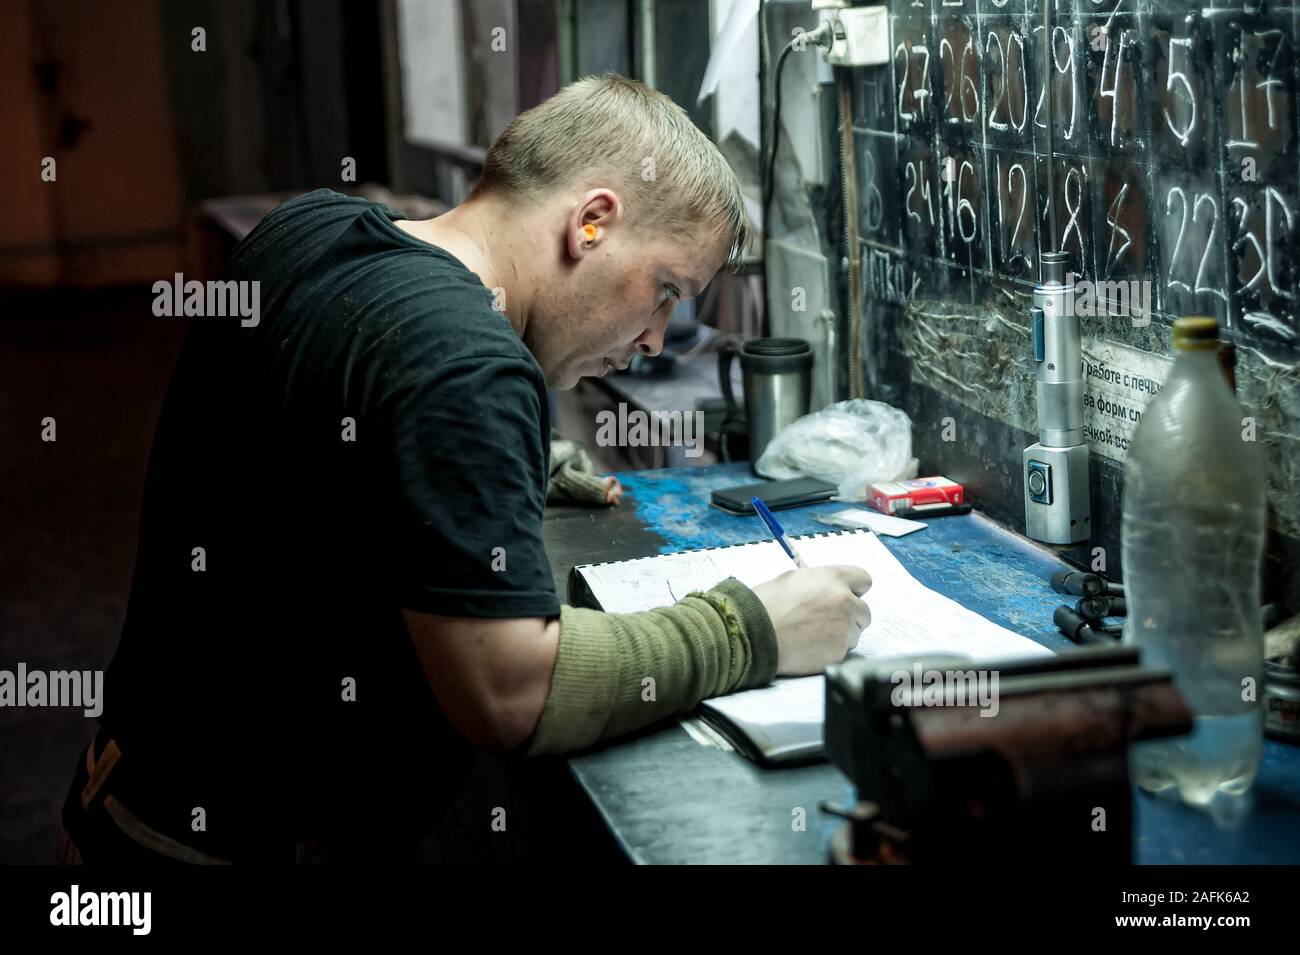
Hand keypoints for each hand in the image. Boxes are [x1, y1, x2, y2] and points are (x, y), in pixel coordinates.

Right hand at [751, 565, 871, 675]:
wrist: (753, 634)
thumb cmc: (767, 605)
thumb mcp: (793, 579)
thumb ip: (820, 582)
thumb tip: (829, 588)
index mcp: (834, 578)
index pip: (863, 580)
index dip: (854, 590)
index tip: (847, 596)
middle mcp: (845, 601)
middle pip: (863, 611)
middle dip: (849, 616)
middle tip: (825, 621)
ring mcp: (844, 628)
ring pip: (854, 633)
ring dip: (840, 635)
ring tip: (812, 634)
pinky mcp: (838, 652)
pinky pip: (843, 651)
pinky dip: (830, 650)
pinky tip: (810, 646)